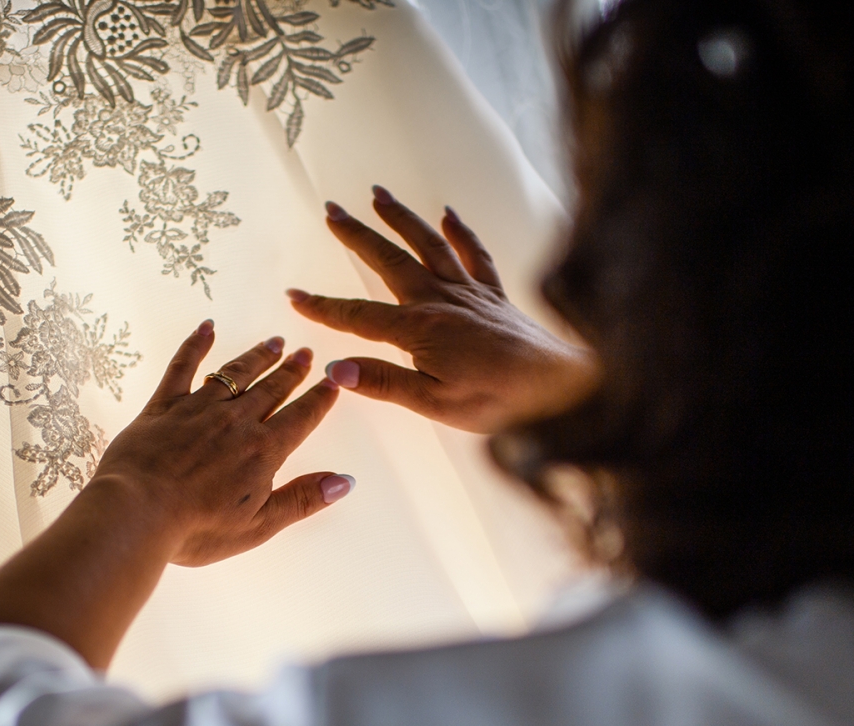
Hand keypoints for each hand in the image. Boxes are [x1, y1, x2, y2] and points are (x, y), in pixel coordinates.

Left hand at [92, 323, 347, 566]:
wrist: (137, 512)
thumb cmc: (197, 527)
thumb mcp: (260, 525)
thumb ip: (303, 500)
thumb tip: (345, 481)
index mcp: (263, 451)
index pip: (301, 418)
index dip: (319, 399)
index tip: (333, 381)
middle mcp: (236, 421)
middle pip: (271, 389)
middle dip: (291, 371)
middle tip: (305, 353)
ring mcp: (199, 409)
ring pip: (236, 373)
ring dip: (257, 356)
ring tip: (274, 342)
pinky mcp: (164, 405)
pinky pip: (183, 366)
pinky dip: (196, 344)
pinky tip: (206, 327)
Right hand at [288, 186, 597, 433]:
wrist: (560, 388)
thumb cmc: (501, 401)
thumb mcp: (436, 404)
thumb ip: (385, 383)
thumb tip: (335, 370)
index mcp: (419, 330)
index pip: (358, 317)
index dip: (323, 307)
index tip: (293, 296)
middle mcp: (440, 301)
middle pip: (389, 261)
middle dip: (356, 235)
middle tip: (331, 210)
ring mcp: (469, 293)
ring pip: (427, 245)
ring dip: (401, 219)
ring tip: (377, 194)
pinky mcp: (494, 295)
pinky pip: (475, 255)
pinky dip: (460, 232)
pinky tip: (448, 215)